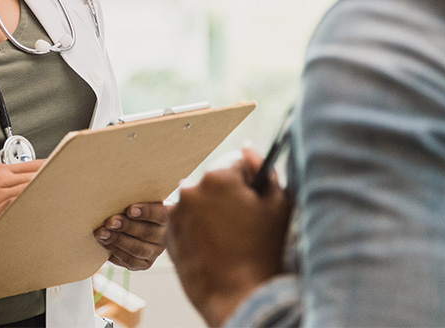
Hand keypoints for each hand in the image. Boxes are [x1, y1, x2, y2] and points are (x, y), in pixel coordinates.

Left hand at [94, 201, 169, 269]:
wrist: (130, 223)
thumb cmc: (132, 206)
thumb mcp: (137, 199)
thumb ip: (132, 197)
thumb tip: (116, 194)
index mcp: (167, 216)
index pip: (160, 214)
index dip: (146, 212)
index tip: (130, 210)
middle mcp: (164, 236)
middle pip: (147, 233)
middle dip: (126, 226)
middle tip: (109, 222)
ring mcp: (155, 251)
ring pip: (138, 249)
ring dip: (117, 240)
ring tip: (101, 233)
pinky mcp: (145, 263)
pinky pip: (130, 261)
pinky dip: (115, 252)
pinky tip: (104, 243)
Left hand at [166, 147, 291, 326]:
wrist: (239, 296)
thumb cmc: (263, 252)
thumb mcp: (277, 206)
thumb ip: (264, 170)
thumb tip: (247, 148)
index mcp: (217, 178)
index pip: (235, 163)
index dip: (250, 180)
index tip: (255, 199)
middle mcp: (190, 190)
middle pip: (214, 182)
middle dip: (228, 195)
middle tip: (244, 223)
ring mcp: (175, 213)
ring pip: (199, 201)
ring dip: (211, 211)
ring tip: (229, 238)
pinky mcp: (168, 234)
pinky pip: (186, 222)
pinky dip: (198, 229)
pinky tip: (215, 247)